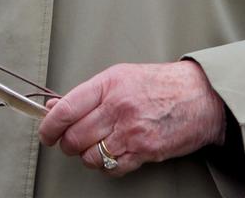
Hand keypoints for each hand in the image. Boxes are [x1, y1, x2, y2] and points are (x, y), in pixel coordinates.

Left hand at [38, 60, 225, 176]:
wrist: (199, 96)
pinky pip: (111, 168)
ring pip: (90, 156)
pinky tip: (113, 153)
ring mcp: (131, 131)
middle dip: (68, 144)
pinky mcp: (144, 151)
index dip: (49, 125)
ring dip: (88, 156)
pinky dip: (107, 166)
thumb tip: (55, 106)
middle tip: (71, 141)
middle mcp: (118, 107)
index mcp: (109, 83)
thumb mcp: (121, 77)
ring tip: (96, 145)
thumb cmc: (159, 84)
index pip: (67, 108)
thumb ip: (88, 93)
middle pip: (75, 137)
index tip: (45, 132)